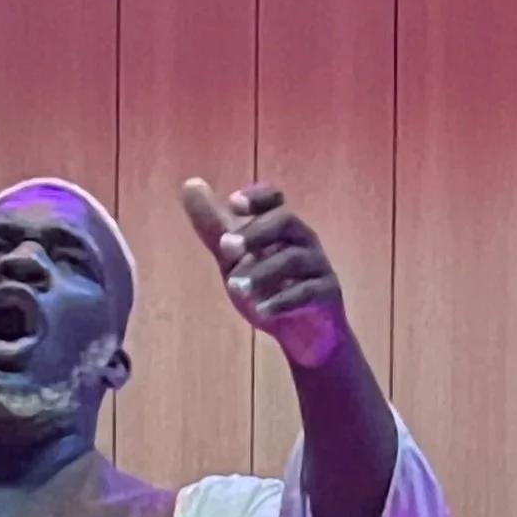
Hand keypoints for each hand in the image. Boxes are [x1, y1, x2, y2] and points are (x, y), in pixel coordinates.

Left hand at [181, 179, 347, 368]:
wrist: (304, 332)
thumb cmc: (269, 288)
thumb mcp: (236, 258)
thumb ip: (215, 227)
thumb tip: (190, 184)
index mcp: (280, 227)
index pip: (275, 198)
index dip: (257, 196)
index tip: (232, 203)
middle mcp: (302, 240)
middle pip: (285, 221)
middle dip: (254, 232)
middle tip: (225, 247)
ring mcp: (317, 266)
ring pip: (293, 259)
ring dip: (261, 272)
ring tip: (234, 288)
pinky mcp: (327, 293)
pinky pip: (308, 291)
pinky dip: (282, 301)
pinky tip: (261, 311)